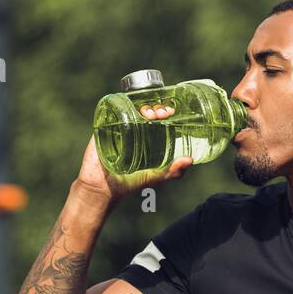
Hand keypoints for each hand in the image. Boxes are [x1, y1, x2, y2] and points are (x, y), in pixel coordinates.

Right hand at [75, 102, 193, 207]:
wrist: (102, 189)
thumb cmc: (128, 184)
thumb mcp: (154, 177)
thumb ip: (172, 171)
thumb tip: (190, 160)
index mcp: (144, 136)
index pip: (155, 117)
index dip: (163, 111)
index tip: (170, 112)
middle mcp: (130, 129)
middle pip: (144, 109)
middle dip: (155, 107)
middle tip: (161, 114)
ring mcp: (116, 127)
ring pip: (130, 108)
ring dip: (141, 106)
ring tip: (150, 114)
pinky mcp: (102, 128)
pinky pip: (110, 111)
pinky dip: (119, 104)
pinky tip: (128, 106)